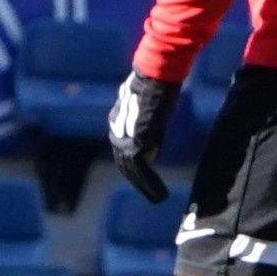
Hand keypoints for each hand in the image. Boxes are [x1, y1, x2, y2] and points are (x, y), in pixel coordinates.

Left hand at [106, 69, 180, 203]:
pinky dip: (150, 183)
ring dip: (145, 186)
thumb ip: (146, 124)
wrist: (154, 78)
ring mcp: (123, 138)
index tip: (146, 180)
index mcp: (117, 122)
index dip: (134, 168)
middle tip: (153, 196)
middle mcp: (116, 131)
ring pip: (131, 170)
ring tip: (158, 198)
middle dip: (138, 181)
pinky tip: (160, 193)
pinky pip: (141, 169)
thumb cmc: (156, 86)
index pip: (123, 151)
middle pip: (124, 164)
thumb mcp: (148, 107)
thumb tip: (150, 145)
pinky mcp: (134, 143)